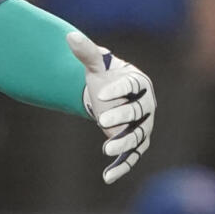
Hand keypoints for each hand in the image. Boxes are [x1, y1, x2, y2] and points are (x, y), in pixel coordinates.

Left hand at [66, 32, 155, 184]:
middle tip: (101, 121)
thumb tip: (68, 36)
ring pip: (138, 136)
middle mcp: (146, 105)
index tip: (99, 95)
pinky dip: (122, 166)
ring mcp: (143, 126)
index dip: (118, 90)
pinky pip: (132, 156)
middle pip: (138, 112)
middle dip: (122, 117)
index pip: (132, 85)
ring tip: (106, 149)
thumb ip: (85, 52)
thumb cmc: (105, 78)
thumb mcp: (94, 66)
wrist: (110, 94)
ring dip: (124, 143)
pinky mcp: (135, 142)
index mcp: (139, 83)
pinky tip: (107, 178)